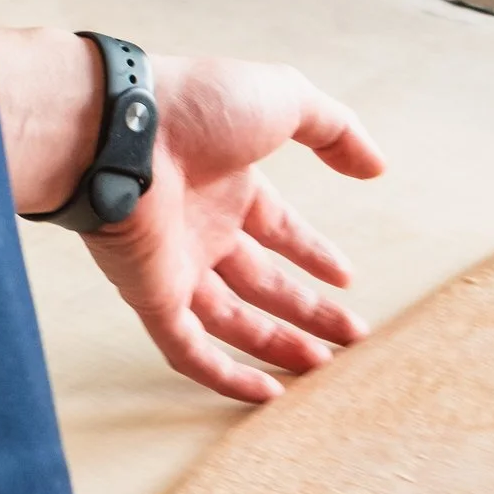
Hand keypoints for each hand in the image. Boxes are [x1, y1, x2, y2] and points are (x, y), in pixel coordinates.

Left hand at [0, 30, 385, 401]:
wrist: (117, 127)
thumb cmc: (195, 104)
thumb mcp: (285, 97)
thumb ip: (336, 128)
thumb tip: (376, 166)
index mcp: (230, 185)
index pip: (278, 230)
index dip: (313, 254)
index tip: (346, 279)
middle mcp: (203, 229)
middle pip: (263, 282)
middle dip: (309, 311)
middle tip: (350, 338)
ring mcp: (175, 266)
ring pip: (233, 321)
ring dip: (279, 345)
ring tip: (323, 367)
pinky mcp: (150, 296)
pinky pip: (188, 349)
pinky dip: (226, 376)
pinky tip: (267, 395)